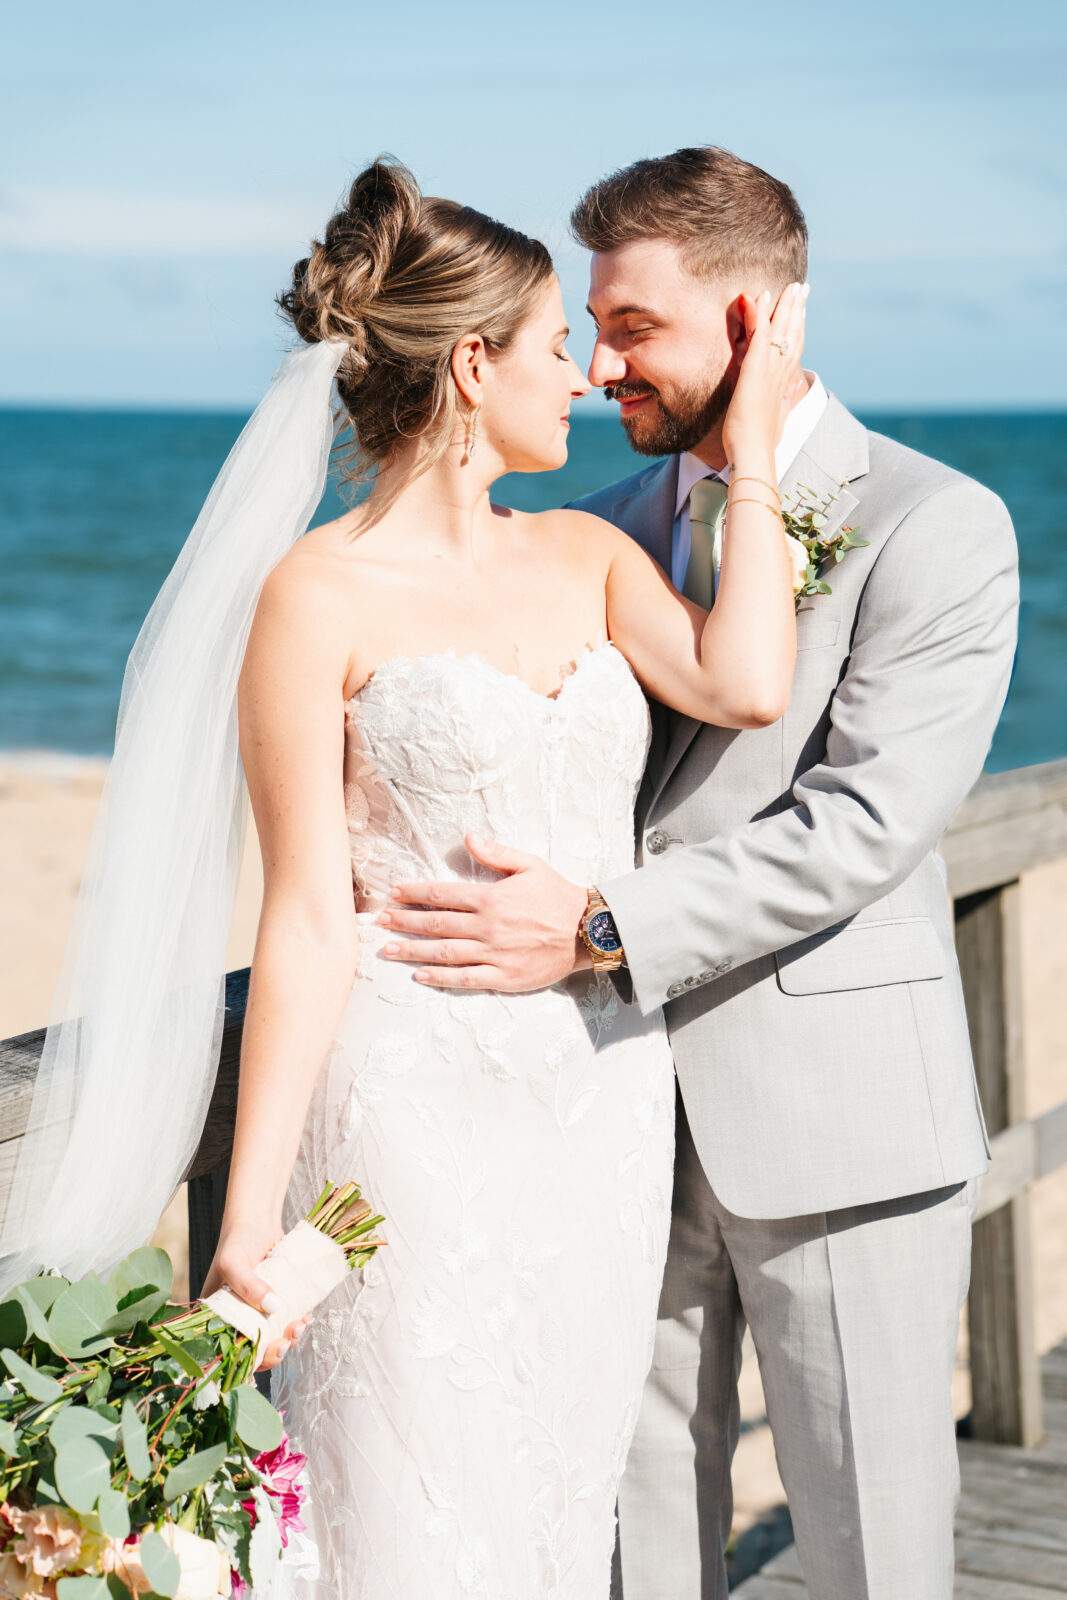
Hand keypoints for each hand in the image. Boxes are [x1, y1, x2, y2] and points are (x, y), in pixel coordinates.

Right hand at [201, 1220, 311, 1371]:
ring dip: (289, 1338)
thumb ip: (248, 1286)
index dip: (250, 1359)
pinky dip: (296, 1324)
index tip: (271, 1350)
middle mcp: (235, 1317)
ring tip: (301, 1325)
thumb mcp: (234, 1263)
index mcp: (216, 1316)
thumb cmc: (237, 1240)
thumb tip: (273, 1307)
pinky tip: (306, 1317)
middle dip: (275, 1351)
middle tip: (289, 1340)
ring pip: (272, 1338)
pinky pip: (284, 1322)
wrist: (257, 1221)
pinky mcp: (273, 1303)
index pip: (228, 1351)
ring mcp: (256, 1311)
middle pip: (253, 1349)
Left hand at [379, 834, 591, 991]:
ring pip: (445, 952)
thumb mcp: (530, 865)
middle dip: (405, 921)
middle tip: (380, 921)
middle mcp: (488, 926)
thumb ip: (496, 853)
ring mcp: (495, 953)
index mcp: (492, 897)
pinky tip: (421, 975)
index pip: (443, 894)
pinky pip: (466, 978)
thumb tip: (468, 837)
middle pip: (437, 924)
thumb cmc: (558, 895)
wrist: (588, 930)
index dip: (415, 893)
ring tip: (389, 950)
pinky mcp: (505, 977)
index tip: (394, 893)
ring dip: (413, 951)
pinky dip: (441, 978)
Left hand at [721, 281, 807, 469]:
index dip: (800, 328)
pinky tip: (764, 296)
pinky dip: (763, 315)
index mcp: (783, 385)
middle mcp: (780, 375)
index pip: (794, 350)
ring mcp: (769, 372)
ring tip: (791, 287)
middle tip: (803, 288)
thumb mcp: (772, 419)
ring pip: (782, 332)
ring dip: (787, 306)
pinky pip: (760, 337)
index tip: (803, 311)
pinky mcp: (755, 372)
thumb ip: (778, 405)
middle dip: (798, 310)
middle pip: (794, 335)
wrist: (755, 455)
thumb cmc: (758, 444)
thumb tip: (784, 401)